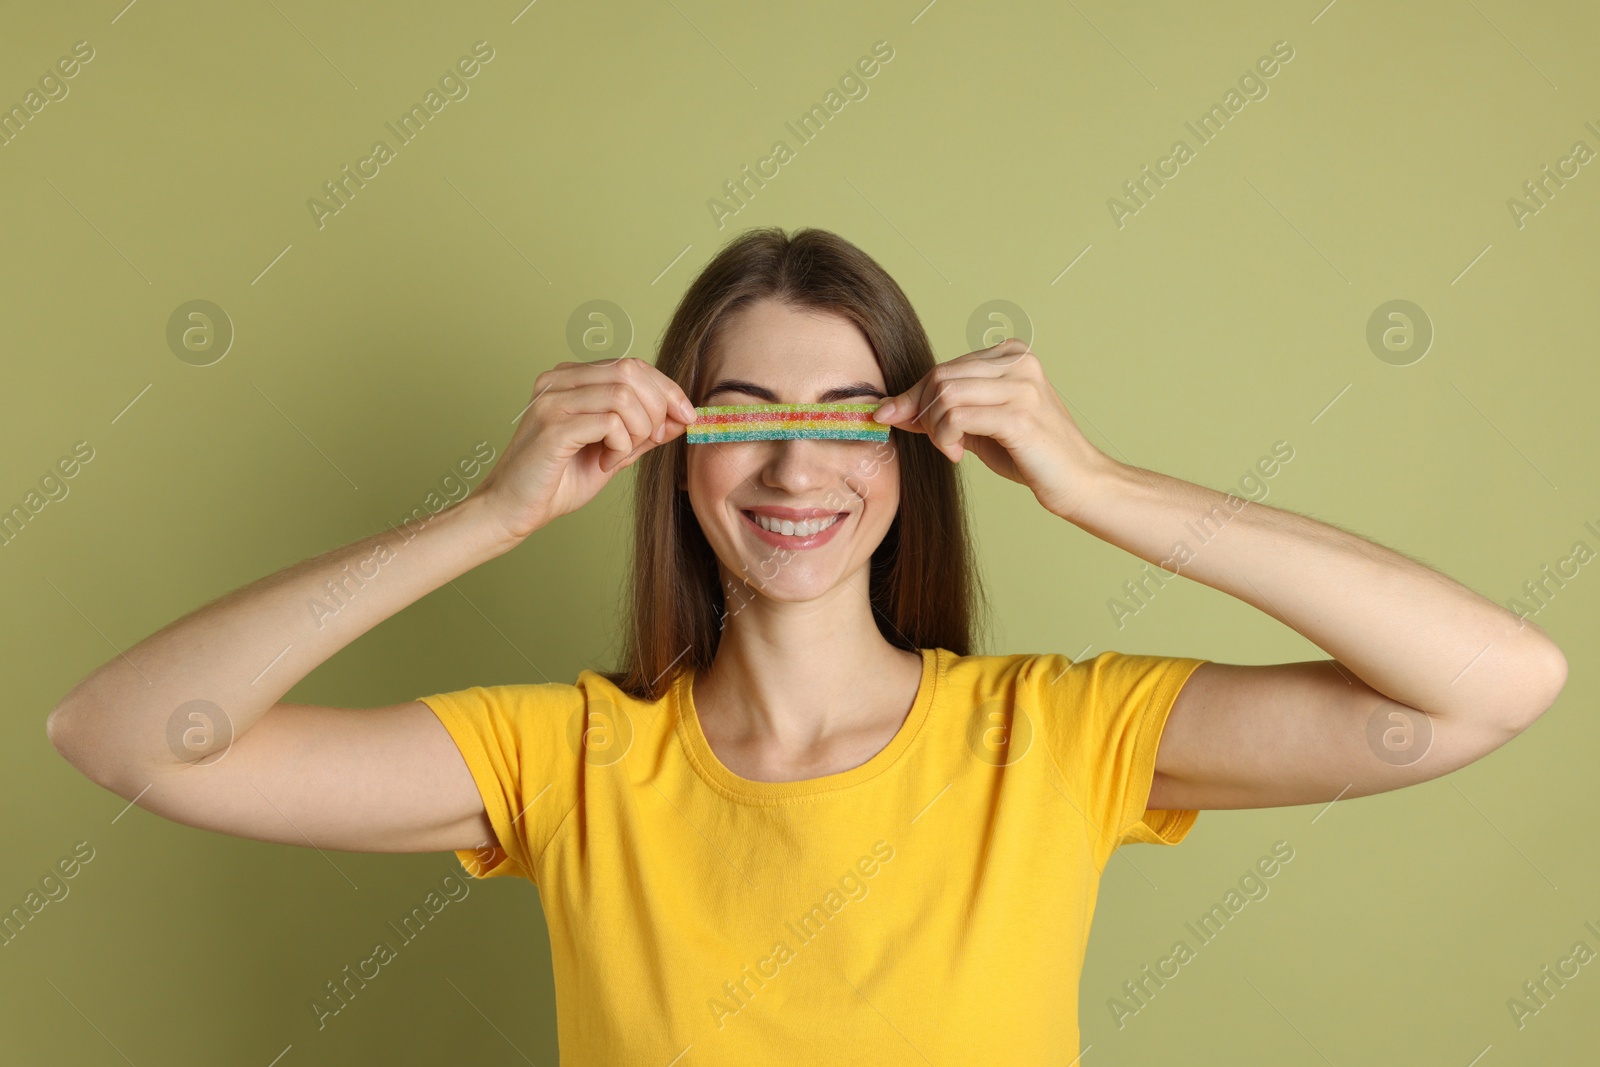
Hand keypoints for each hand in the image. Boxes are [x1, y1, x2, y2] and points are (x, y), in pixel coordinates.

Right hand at [474, 357, 696, 539]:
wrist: (512, 510)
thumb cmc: (557, 481)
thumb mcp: (613, 451)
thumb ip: (643, 431)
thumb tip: (682, 416)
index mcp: (571, 378)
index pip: (632, 364)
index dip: (667, 389)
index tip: (686, 416)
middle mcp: (558, 380)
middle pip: (631, 371)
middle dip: (657, 408)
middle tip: (651, 440)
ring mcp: (552, 400)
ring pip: (624, 395)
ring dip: (637, 431)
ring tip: (619, 456)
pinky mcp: (552, 426)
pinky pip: (609, 422)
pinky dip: (620, 445)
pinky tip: (606, 463)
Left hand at [873, 339, 1111, 520]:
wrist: (1078, 481)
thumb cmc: (1029, 453)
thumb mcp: (979, 424)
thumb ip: (942, 410)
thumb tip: (889, 408)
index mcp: (1012, 354)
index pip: (944, 367)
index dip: (913, 395)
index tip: (892, 416)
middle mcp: (1018, 363)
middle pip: (940, 377)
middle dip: (922, 413)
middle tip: (937, 441)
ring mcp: (1022, 387)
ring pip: (945, 394)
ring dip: (934, 428)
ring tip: (952, 448)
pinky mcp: (1019, 417)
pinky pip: (957, 417)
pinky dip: (945, 438)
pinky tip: (959, 454)